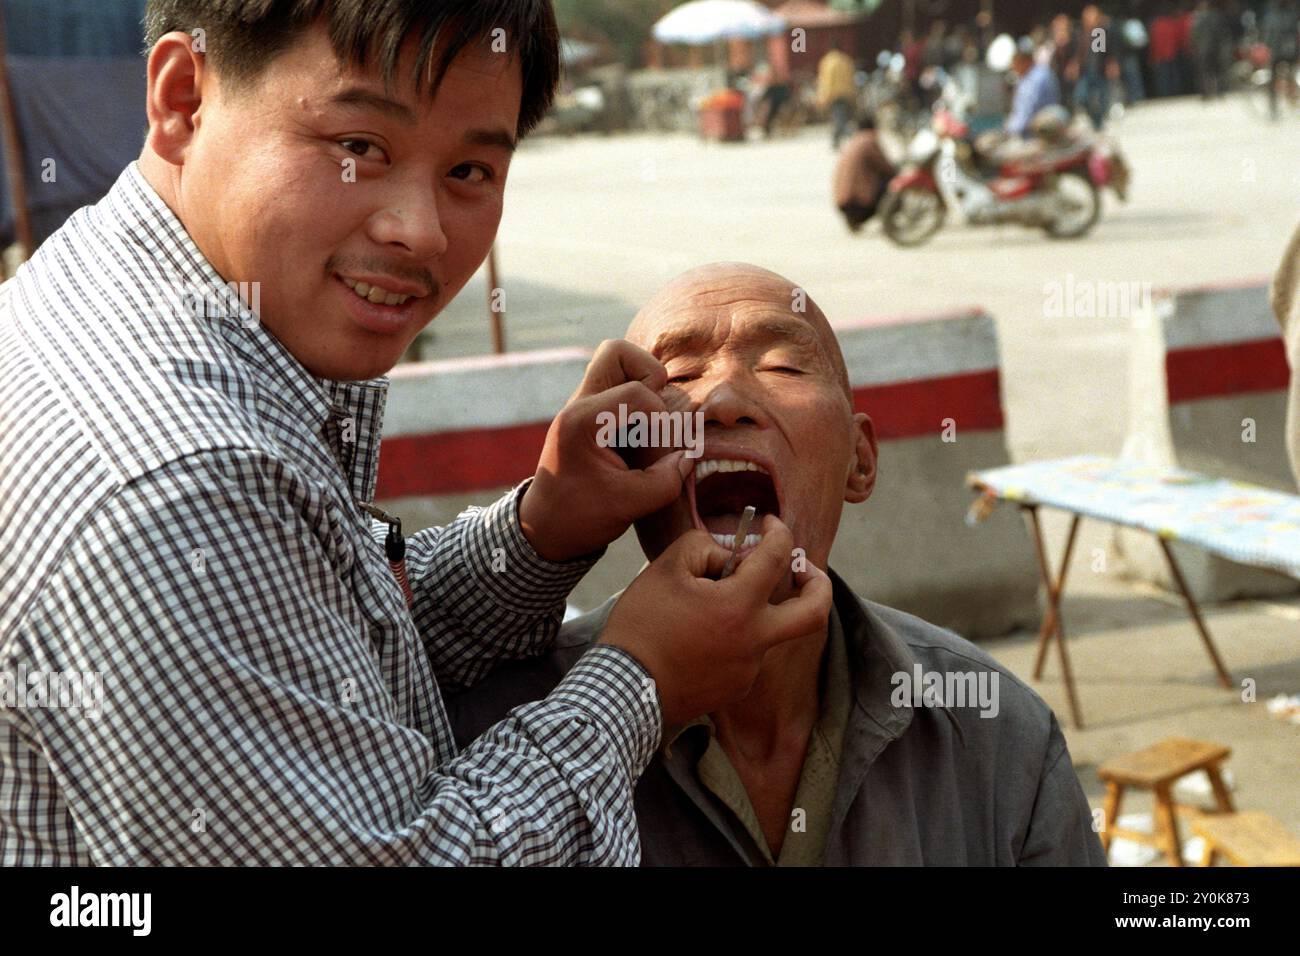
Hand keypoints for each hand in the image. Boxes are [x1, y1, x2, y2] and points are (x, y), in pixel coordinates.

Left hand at [520, 340, 692, 561]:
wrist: (544, 529)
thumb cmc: (579, 518)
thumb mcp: (628, 506)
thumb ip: (665, 481)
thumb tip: (690, 457)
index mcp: (581, 422)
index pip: (637, 393)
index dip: (662, 420)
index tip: (663, 453)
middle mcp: (578, 405)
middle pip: (616, 353)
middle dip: (648, 376)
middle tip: (654, 415)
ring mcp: (583, 406)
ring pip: (617, 363)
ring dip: (643, 386)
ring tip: (649, 425)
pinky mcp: (592, 416)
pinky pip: (618, 387)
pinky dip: (638, 402)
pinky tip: (643, 435)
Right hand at [599, 515, 833, 727]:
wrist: (624, 690)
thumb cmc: (641, 626)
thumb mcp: (665, 568)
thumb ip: (704, 547)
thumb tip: (728, 555)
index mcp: (739, 606)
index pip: (778, 556)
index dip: (778, 530)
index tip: (768, 523)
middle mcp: (755, 641)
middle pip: (815, 612)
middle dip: (819, 583)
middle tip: (804, 568)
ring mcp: (748, 669)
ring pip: (771, 631)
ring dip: (756, 610)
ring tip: (715, 602)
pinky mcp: (736, 688)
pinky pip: (748, 654)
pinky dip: (736, 636)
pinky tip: (703, 634)